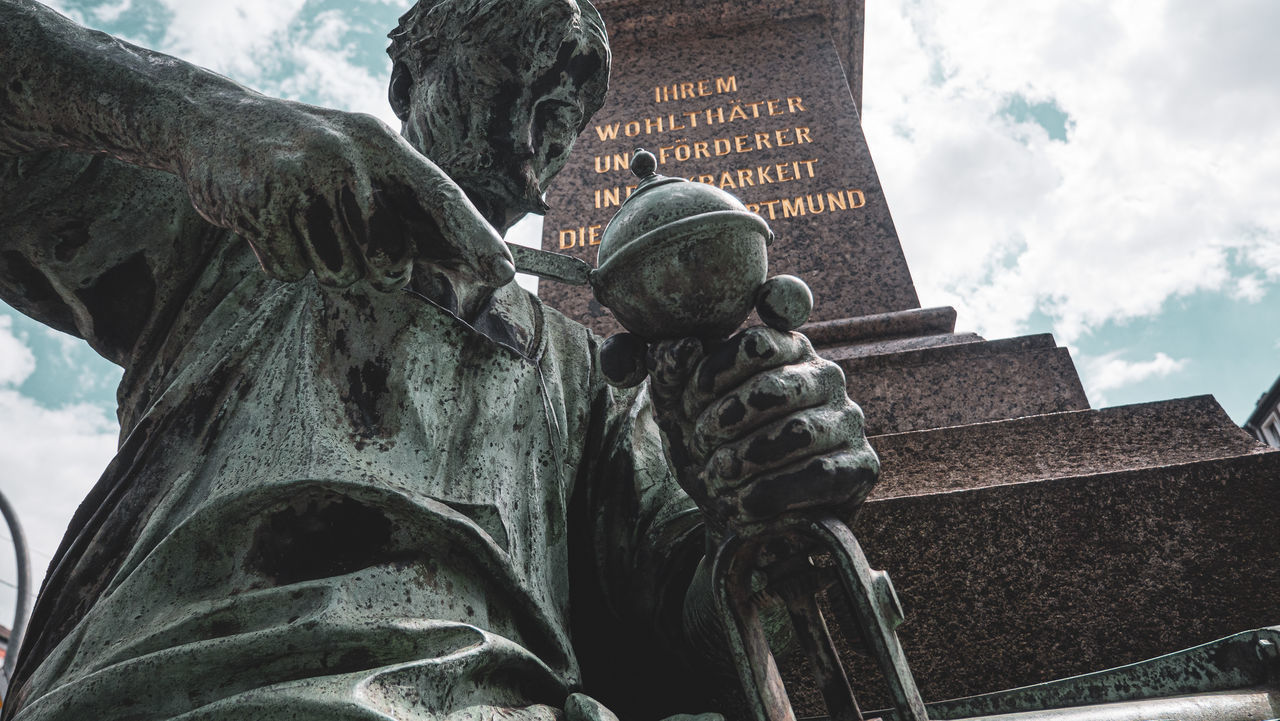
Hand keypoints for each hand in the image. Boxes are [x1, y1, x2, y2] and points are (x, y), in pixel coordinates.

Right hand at [176, 95, 512, 290]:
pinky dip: (281, 259)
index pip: (441, 196)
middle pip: (388, 261)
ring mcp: (305, 178)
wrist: (213, 121)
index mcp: (380, 144)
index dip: (474, 238)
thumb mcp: (358, 164)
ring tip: (302, 222)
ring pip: (339, 274)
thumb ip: (406, 209)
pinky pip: (292, 272)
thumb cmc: (303, 156)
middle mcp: (349, 157)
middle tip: (344, 238)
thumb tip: (465, 261)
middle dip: (372, 270)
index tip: (504, 273)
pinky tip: (269, 222)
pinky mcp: (263, 203)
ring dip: (321, 263)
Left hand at [647, 327, 878, 536]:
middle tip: (702, 448)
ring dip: (745, 461)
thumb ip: (671, 372)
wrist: (741, 511)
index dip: (711, 378)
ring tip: (718, 479)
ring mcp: (848, 420)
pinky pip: (819, 474)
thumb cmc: (714, 448)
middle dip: (726, 423)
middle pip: (774, 388)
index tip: (688, 410)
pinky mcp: (863, 465)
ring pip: (798, 432)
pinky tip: (743, 506)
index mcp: (786, 349)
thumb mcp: (681, 410)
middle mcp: (826, 376)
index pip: (755, 345)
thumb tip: (681, 345)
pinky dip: (770, 494)